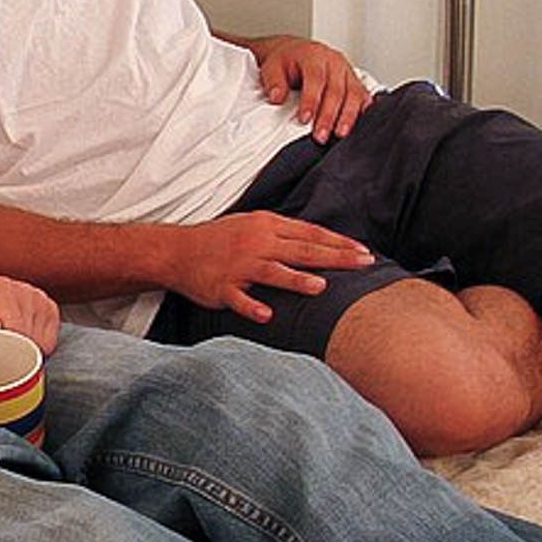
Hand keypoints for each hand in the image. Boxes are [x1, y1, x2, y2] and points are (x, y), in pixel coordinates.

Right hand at [168, 213, 373, 323]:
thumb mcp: (252, 225)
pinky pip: (239, 299)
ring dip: (296, 279)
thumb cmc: (219, 239)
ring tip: (320, 286)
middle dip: (334, 257)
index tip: (364, 251)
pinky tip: (268, 315)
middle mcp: (256, 243)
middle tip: (363, 263)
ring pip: (272, 272)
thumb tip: (320, 242)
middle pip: (301, 250)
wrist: (176, 251)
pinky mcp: (222, 287)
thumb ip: (284, 233)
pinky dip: (252, 306)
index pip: (310, 233)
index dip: (338, 242)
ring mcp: (238, 266)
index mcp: (266, 226)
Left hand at [248, 34, 371, 141]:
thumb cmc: (286, 62)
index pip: (316, 79)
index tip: (304, 119)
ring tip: (340, 134)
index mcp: (314, 56)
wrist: (296, 53)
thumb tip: (276, 97)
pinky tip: (358, 125)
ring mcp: (347, 71)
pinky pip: (364, 96)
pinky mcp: (355, 81)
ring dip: (348, 116)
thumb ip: (274, 82)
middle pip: (337, 90)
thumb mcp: (272, 68)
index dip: (311, 100)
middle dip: (329, 115)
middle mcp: (334, 62)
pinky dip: (363, 111)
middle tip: (320, 135)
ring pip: (354, 94)